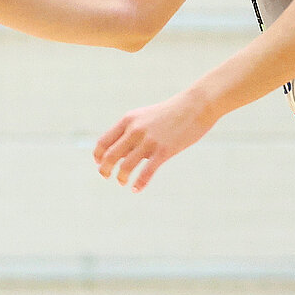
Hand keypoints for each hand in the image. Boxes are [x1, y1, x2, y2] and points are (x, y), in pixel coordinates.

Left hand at [93, 91, 217, 191]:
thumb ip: (133, 132)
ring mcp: (149, 141)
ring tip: (122, 183)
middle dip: (104, 170)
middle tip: (106, 177)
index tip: (100, 164)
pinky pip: (146, 172)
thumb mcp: (146, 117)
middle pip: (110, 156)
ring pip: (125, 166)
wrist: (195, 106)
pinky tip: (136, 189)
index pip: (103, 142)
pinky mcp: (164, 151)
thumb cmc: (171, 113)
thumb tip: (123, 152)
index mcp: (128, 120)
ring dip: (120, 178)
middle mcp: (135, 130)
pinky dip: (139, 184)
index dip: (98, 156)